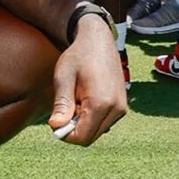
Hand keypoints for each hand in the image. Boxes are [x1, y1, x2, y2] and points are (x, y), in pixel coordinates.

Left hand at [47, 18, 126, 145]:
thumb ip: (61, 105)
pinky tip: (86, 100)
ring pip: (97, 132)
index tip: (56, 119)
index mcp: (101, 103)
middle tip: (65, 107)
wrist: (98, 40)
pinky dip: (92, 118)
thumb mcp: (64, 78)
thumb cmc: (78, 56)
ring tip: (77, 100)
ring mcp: (122, 108)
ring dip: (83, 123)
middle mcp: (116, 109)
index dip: (65, 134)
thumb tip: (56, 126)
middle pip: (90, 137)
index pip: (82, 138)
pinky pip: (104, 123)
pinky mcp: (122, 107)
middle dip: (74, 129)